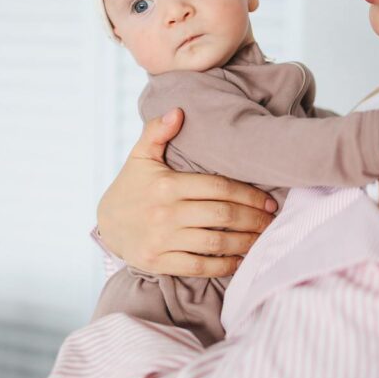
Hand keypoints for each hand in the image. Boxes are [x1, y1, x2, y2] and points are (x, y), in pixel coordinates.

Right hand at [97, 108, 277, 276]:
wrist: (106, 225)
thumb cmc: (131, 187)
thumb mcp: (140, 156)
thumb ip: (158, 131)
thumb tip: (179, 111)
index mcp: (166, 184)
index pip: (217, 187)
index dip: (248, 194)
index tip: (267, 200)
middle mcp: (165, 212)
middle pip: (222, 215)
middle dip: (253, 218)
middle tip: (272, 220)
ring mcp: (162, 240)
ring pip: (215, 242)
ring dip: (245, 242)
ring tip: (262, 239)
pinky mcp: (159, 262)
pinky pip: (199, 266)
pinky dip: (224, 266)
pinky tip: (240, 260)